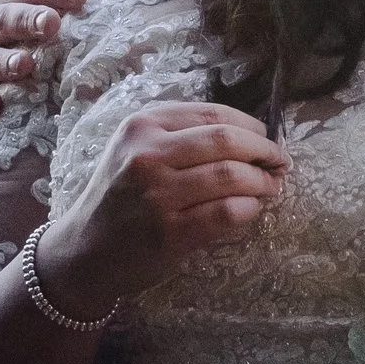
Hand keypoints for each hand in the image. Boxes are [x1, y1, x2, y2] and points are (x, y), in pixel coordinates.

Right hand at [34, 101, 290, 315]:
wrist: (85, 250)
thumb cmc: (120, 196)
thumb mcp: (135, 149)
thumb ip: (181, 135)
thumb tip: (250, 132)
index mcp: (143, 125)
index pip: (214, 114)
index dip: (252, 126)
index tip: (268, 138)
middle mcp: (148, 155)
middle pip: (227, 140)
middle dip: (264, 150)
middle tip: (279, 162)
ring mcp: (158, 195)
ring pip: (232, 176)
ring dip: (263, 181)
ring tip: (271, 186)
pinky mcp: (170, 232)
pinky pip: (227, 213)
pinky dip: (249, 209)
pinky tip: (252, 209)